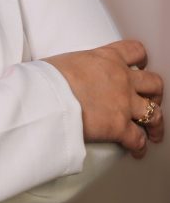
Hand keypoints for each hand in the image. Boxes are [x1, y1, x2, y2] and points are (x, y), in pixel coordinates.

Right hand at [43, 39, 163, 157]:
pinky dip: (139, 146)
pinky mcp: (119, 127)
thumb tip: (67, 73)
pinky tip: (137, 151)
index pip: (135, 51)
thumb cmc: (48, 78)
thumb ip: (79, 66)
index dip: (142, 60)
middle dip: (155, 94)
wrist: (47, 96)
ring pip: (154, 113)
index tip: (141, 66)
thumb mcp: (67, 60)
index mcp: (108, 58)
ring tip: (154, 132)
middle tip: (151, 100)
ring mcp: (124, 103)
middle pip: (153, 83)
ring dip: (155, 124)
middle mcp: (121, 78)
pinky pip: (138, 139)